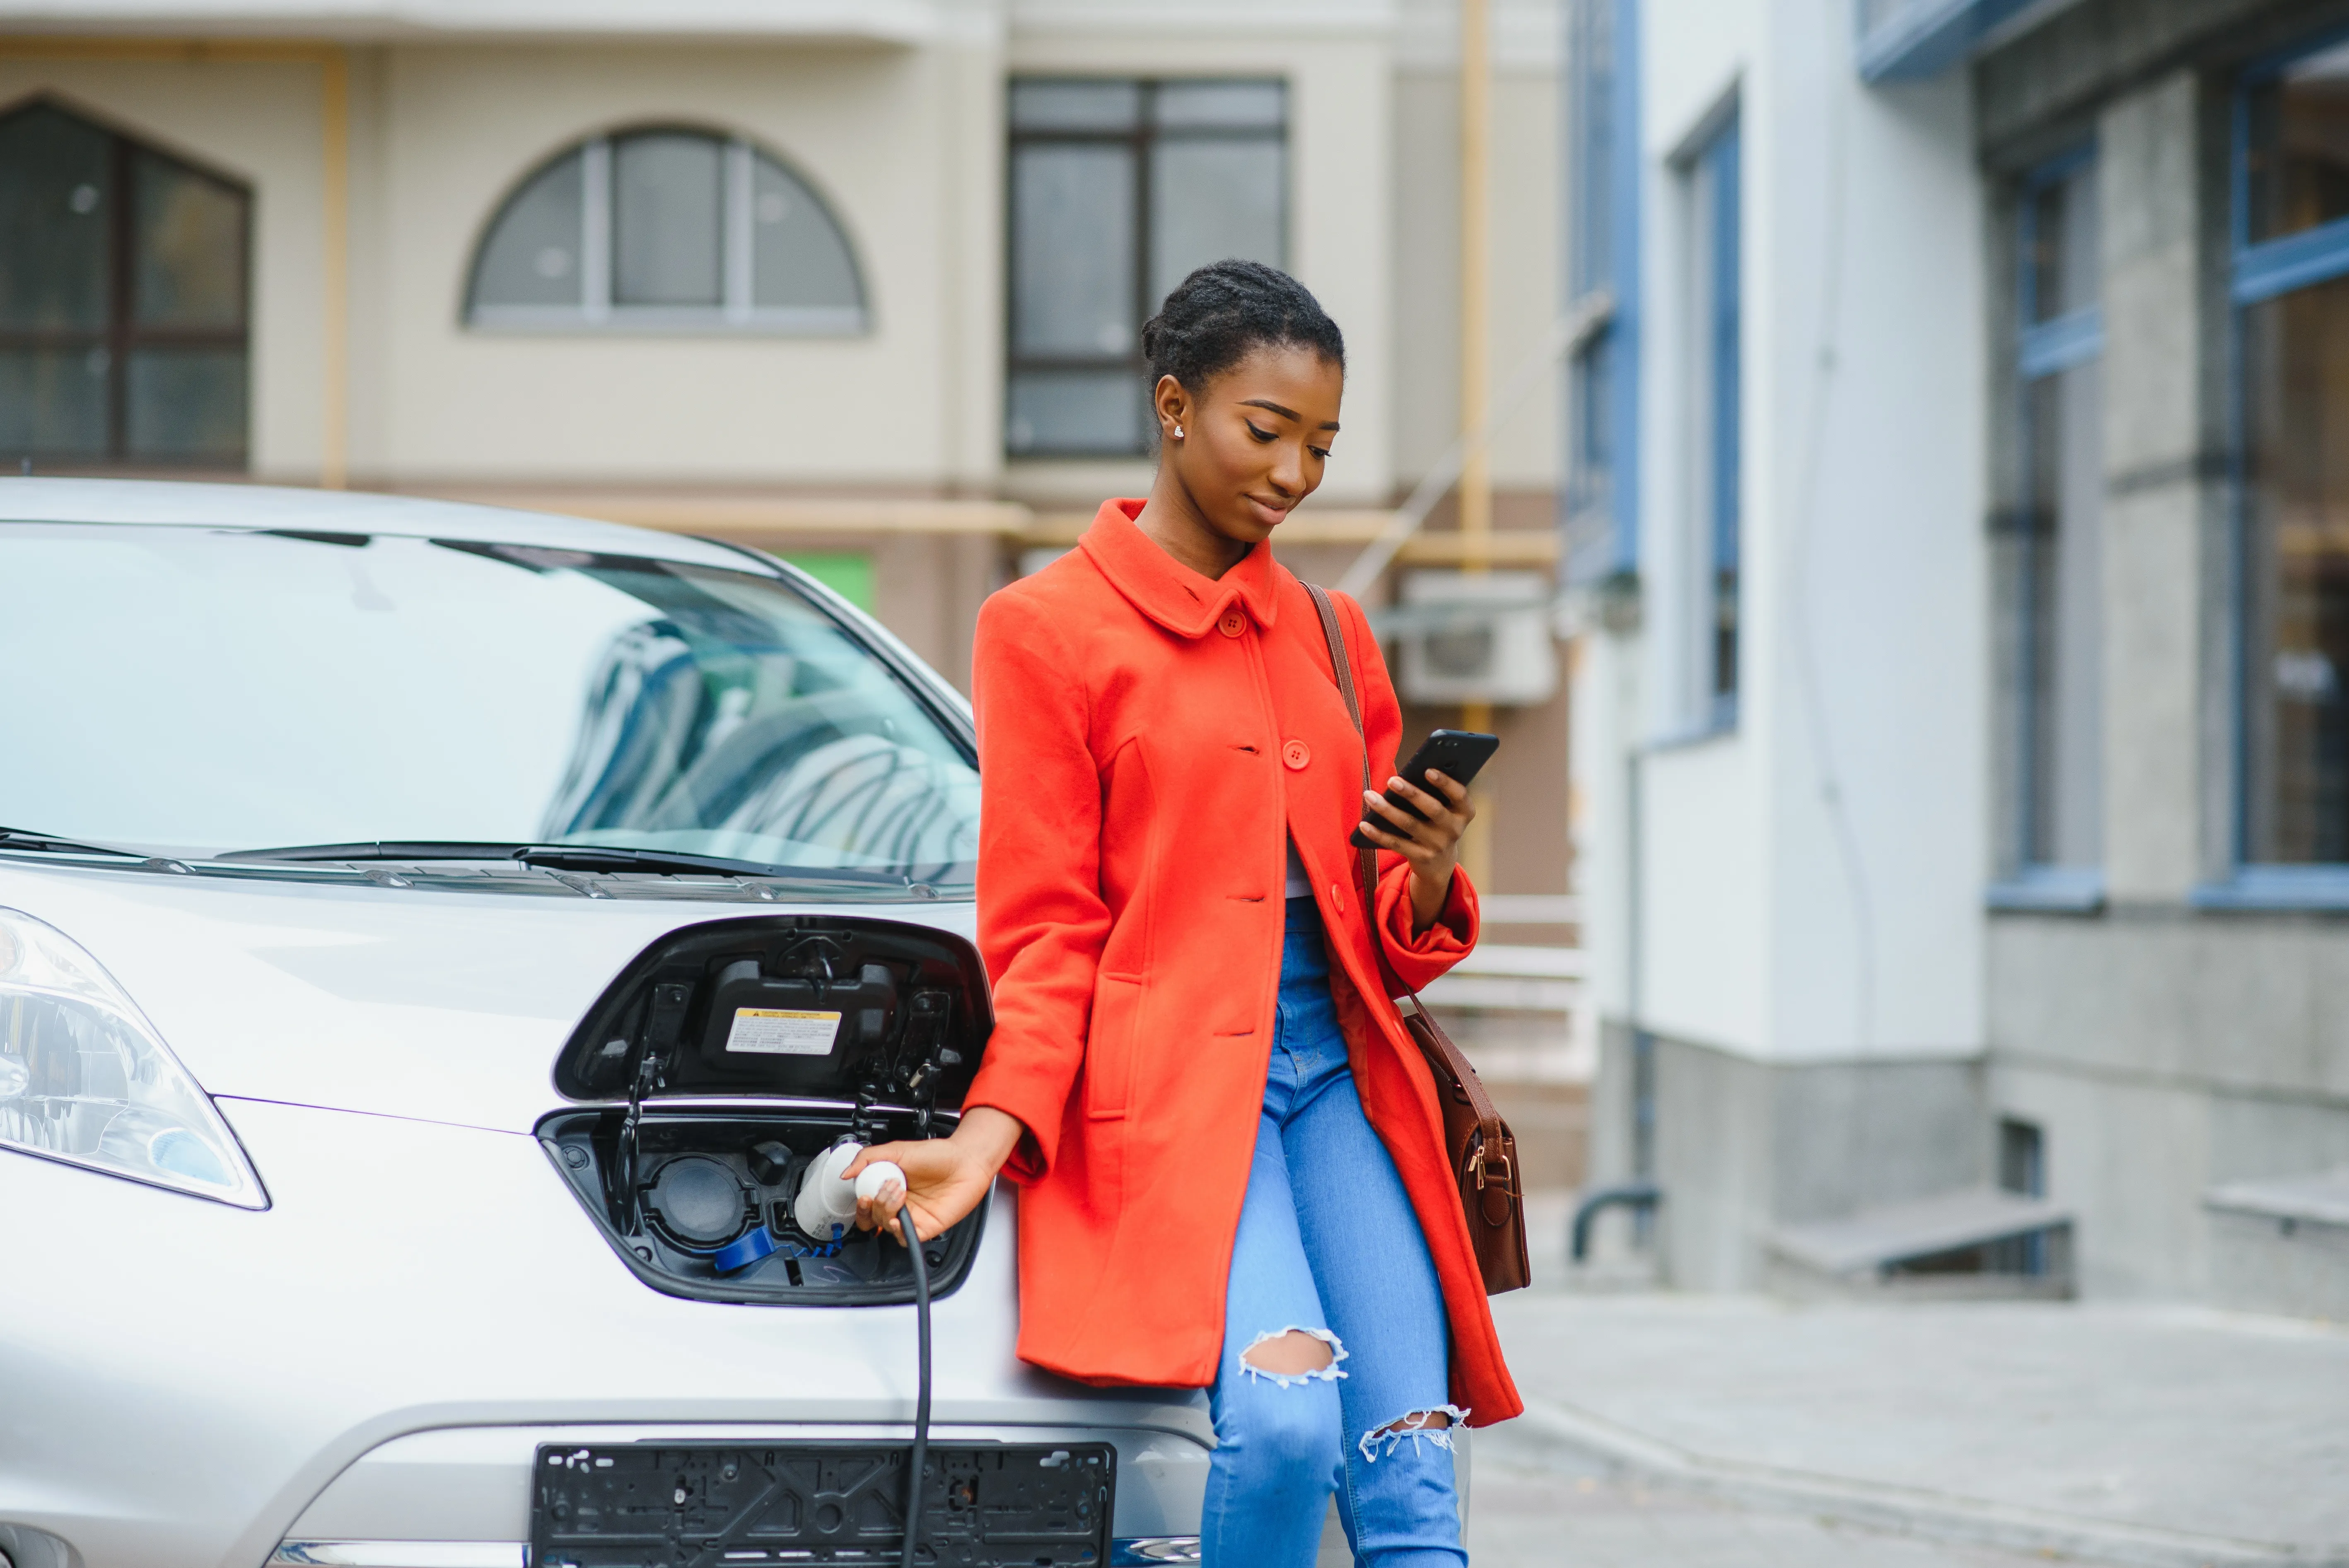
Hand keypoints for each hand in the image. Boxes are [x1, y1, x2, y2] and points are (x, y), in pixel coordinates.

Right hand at [844, 1105, 1024, 1244]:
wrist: (966, 1160)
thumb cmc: (938, 1155)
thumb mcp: (897, 1150)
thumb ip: (868, 1157)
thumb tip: (846, 1174)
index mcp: (888, 1188)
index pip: (866, 1205)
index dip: (861, 1204)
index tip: (864, 1193)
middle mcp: (899, 1205)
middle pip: (872, 1220)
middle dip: (870, 1209)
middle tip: (879, 1193)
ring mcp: (912, 1217)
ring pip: (885, 1228)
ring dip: (886, 1211)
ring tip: (899, 1192)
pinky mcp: (926, 1228)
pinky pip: (905, 1238)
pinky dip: (898, 1232)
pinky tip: (898, 1219)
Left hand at [1356, 768, 1474, 933]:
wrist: (1440, 863)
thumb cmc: (1437, 824)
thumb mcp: (1445, 811)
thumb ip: (1434, 794)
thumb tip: (1405, 777)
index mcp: (1464, 812)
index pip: (1459, 795)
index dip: (1445, 783)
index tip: (1427, 770)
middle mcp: (1454, 830)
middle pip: (1433, 809)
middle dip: (1412, 793)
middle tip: (1392, 780)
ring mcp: (1438, 845)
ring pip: (1410, 824)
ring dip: (1387, 810)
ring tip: (1370, 796)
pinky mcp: (1421, 857)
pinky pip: (1396, 844)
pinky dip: (1378, 834)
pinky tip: (1364, 824)